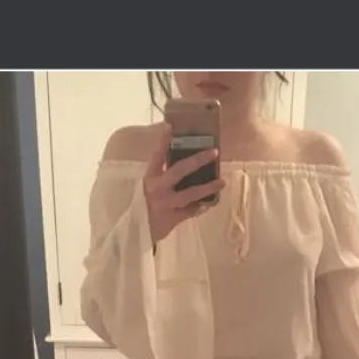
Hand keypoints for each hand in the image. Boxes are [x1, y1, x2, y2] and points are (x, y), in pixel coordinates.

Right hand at [143, 124, 225, 243]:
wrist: (136, 232)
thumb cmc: (142, 206)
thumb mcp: (147, 187)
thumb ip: (160, 174)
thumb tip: (176, 156)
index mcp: (150, 178)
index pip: (156, 155)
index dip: (163, 141)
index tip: (170, 126)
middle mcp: (157, 189)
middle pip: (180, 171)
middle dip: (198, 160)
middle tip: (214, 152)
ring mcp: (166, 204)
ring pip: (191, 193)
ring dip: (208, 187)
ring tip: (222, 181)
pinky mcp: (172, 218)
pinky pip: (191, 211)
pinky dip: (202, 207)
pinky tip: (211, 203)